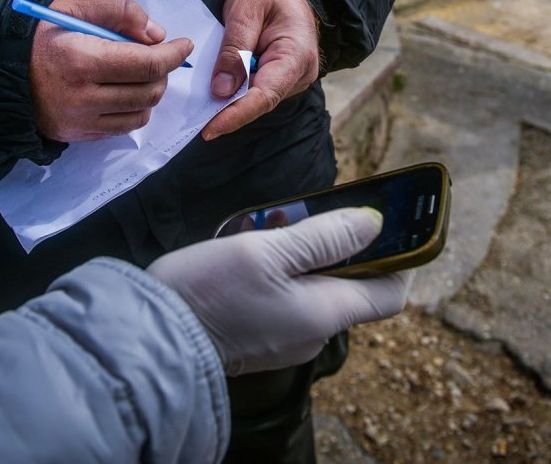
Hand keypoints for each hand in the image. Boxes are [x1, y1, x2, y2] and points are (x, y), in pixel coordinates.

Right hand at [30, 0, 194, 140]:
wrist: (0, 67)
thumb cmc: (40, 31)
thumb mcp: (75, 5)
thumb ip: (120, 12)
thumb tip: (157, 34)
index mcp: (82, 60)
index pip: (147, 64)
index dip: (173, 55)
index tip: (183, 45)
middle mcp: (82, 96)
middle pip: (149, 91)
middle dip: (162, 72)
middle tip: (157, 56)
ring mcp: (80, 120)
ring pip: (140, 113)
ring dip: (150, 92)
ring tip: (139, 74)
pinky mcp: (77, 134)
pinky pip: (122, 127)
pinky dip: (133, 110)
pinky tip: (123, 92)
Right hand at [147, 208, 409, 375]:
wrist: (149, 337)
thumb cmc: (208, 292)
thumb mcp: (268, 251)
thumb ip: (324, 238)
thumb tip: (374, 224)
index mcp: (325, 313)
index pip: (391, 293)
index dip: (401, 259)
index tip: (395, 224)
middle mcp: (313, 333)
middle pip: (352, 287)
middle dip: (341, 247)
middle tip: (315, 211)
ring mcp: (285, 338)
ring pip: (315, 290)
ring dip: (305, 255)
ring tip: (274, 225)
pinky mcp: (259, 336)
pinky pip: (287, 300)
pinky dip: (282, 272)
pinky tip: (251, 248)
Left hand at [202, 0, 318, 140]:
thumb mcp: (245, 12)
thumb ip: (234, 50)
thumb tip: (221, 90)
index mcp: (296, 55)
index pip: (265, 95)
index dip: (237, 115)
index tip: (210, 129)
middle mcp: (300, 73)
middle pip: (260, 102)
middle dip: (228, 111)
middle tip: (194, 118)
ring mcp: (292, 79)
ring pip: (257, 99)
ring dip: (230, 101)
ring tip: (201, 104)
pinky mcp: (280, 79)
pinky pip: (256, 91)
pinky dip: (235, 92)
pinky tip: (216, 90)